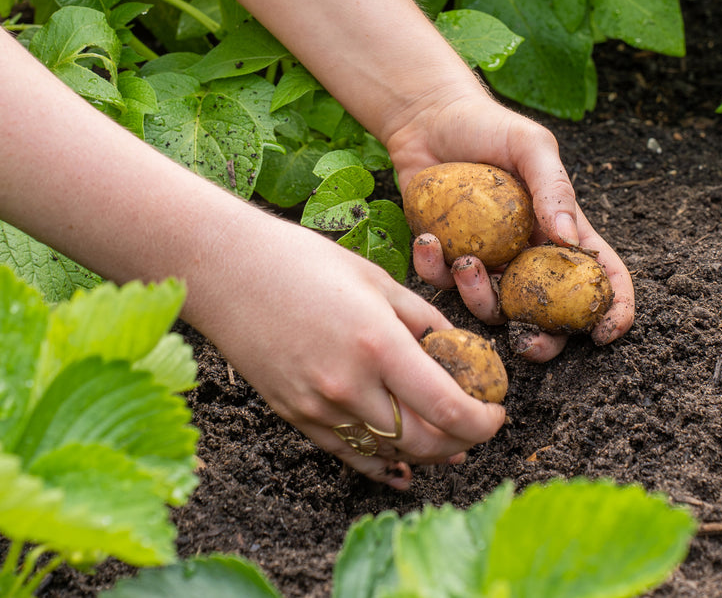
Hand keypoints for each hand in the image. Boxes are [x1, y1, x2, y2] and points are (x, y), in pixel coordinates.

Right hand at [192, 210, 505, 488]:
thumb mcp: (376, 279)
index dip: (485, 421)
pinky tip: (401, 462)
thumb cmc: (300, 260)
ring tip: (445, 437)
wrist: (224, 270)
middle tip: (476, 425)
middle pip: (426, 443)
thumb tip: (458, 350)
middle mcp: (350, 385)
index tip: (498, 412)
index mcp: (379, 344)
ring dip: (427, 453)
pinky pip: (350, 454)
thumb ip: (423, 320)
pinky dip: (383, 462)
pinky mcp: (295, 416)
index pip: (450, 409)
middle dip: (464, 441)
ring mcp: (319, 407)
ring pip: (391, 454)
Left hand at [385, 91, 634, 360]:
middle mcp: (526, 254)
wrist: (428, 117)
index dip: (613, 308)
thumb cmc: (488, 126)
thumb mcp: (531, 146)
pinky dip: (433, 269)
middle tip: (529, 343)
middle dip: (543, 340)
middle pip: (546, 314)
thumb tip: (568, 237)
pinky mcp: (445, 256)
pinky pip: (442, 281)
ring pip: (491, 306)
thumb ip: (554, 187)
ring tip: (465, 263)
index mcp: (560, 232)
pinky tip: (427, 241)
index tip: (606, 332)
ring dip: (478, 298)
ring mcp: (486, 259)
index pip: (599, 276)